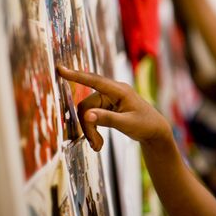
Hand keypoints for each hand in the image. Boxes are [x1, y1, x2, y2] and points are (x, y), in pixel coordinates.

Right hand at [57, 65, 171, 150]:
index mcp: (120, 90)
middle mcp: (112, 92)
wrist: (155, 131)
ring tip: (98, 146)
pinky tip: (98, 143)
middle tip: (95, 144)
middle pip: (86, 106)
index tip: (61, 69)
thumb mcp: (127, 124)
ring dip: (90, 130)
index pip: (95, 81)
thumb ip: (107, 119)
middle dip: (88, 126)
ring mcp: (109, 99)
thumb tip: (86, 115)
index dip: (77, 76)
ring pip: (87, 113)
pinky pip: (92, 116)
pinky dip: (93, 130)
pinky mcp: (107, 107)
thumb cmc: (145, 124)